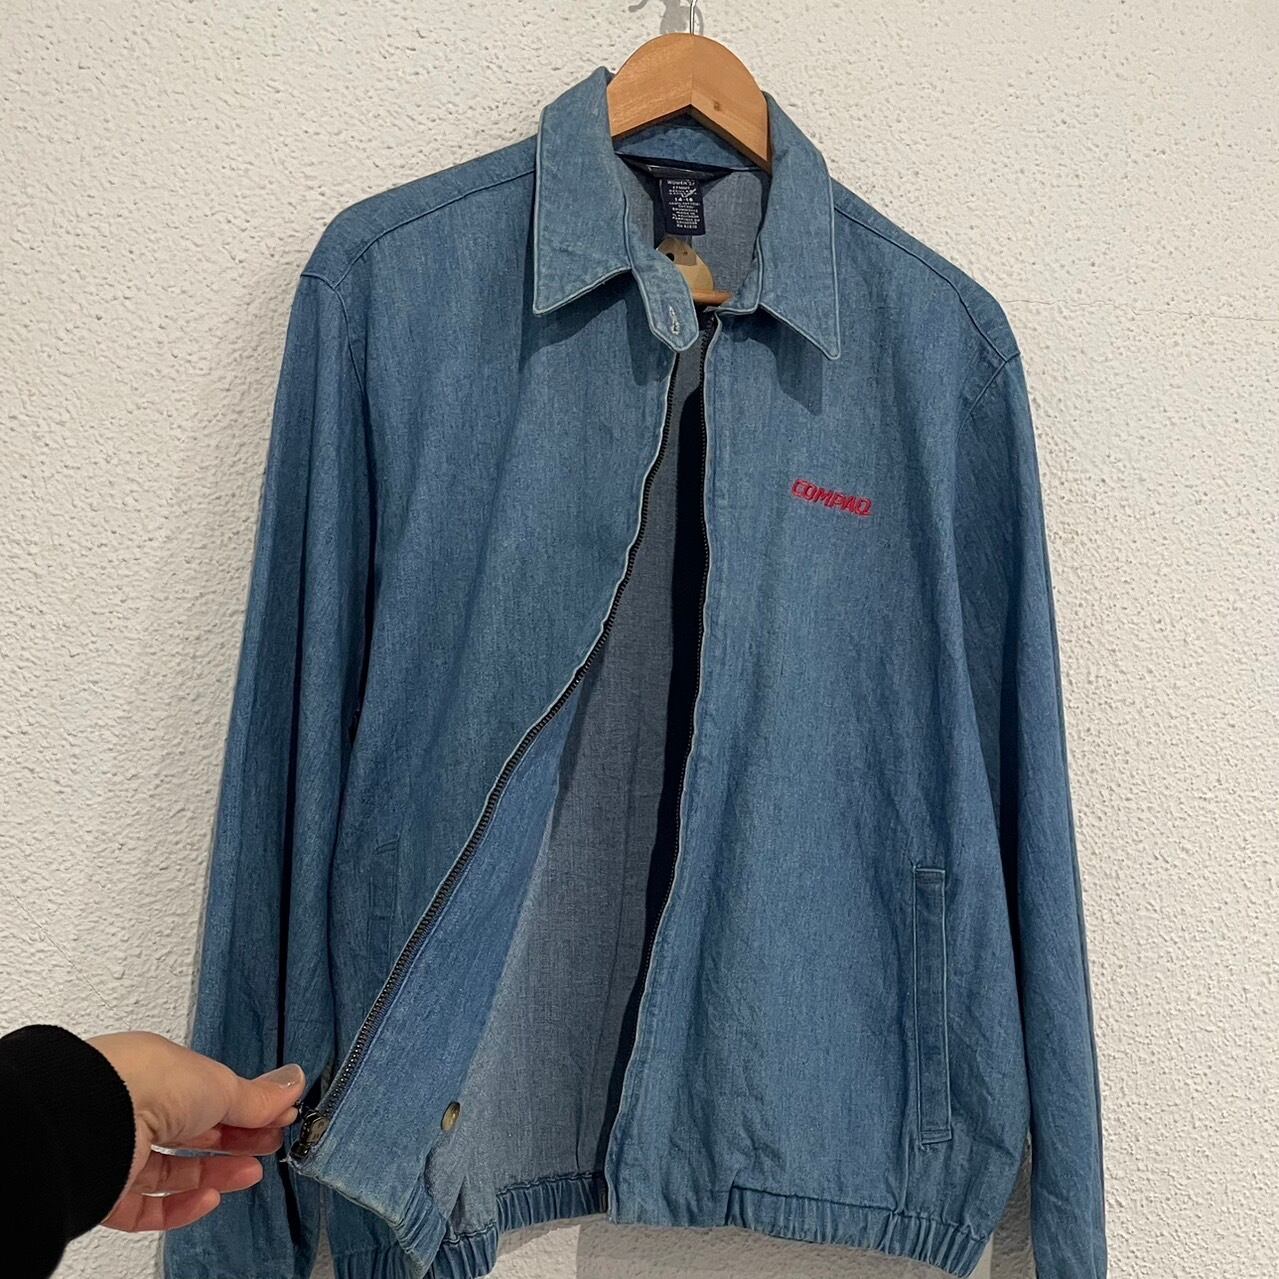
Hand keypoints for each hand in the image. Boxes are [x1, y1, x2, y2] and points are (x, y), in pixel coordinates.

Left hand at [87, 1032, 304, 1231]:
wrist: (93, 1117)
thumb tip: (293, 1085)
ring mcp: (120, 1150)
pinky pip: (145, 1207)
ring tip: (251, 1174)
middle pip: (193, 1132)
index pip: (209, 1093)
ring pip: (171, 1171)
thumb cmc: (149, 1080)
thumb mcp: (221, 1084)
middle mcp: (137, 1107)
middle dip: (235, 1140)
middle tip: (269, 1146)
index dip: (246, 1107)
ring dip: (215, 1174)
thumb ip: (257, 1096)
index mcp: (161, 1071)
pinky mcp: (106, 1190)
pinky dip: (180, 1207)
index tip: (276, 1117)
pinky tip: (210, 1199)